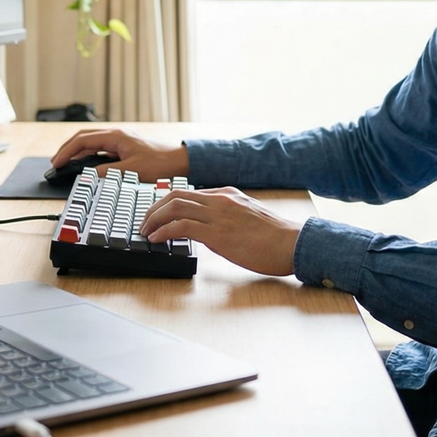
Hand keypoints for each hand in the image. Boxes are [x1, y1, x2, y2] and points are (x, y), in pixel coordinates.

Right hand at [50, 127, 188, 181]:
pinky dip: (87, 155)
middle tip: (55, 163)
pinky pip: (100, 148)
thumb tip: (89, 175)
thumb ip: (108, 172)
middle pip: (83, 138)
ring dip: (76, 152)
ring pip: (91, 142)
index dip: (67, 152)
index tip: (56, 163)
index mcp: (116, 136)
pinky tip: (83, 164)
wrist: (180, 162)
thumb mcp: (132, 171)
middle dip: (67, 149)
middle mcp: (116, 135)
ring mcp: (120, 140)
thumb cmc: (160, 164)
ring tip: (65, 163)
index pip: (83, 141)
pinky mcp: (124, 147)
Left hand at [140, 187, 301, 276]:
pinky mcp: (217, 232)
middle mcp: (220, 199)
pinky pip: (181, 226)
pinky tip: (156, 240)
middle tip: (143, 223)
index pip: (188, 192)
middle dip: (153, 209)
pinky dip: (163, 231)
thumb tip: (210, 231)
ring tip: (144, 232)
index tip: (156, 215)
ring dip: (153, 219)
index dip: (167, 203)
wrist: (292, 244)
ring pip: (174, 207)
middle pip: (175, 195)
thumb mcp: (247, 219)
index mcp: (227, 195)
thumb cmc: (275, 238)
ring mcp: (218, 214)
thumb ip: (228, 219)